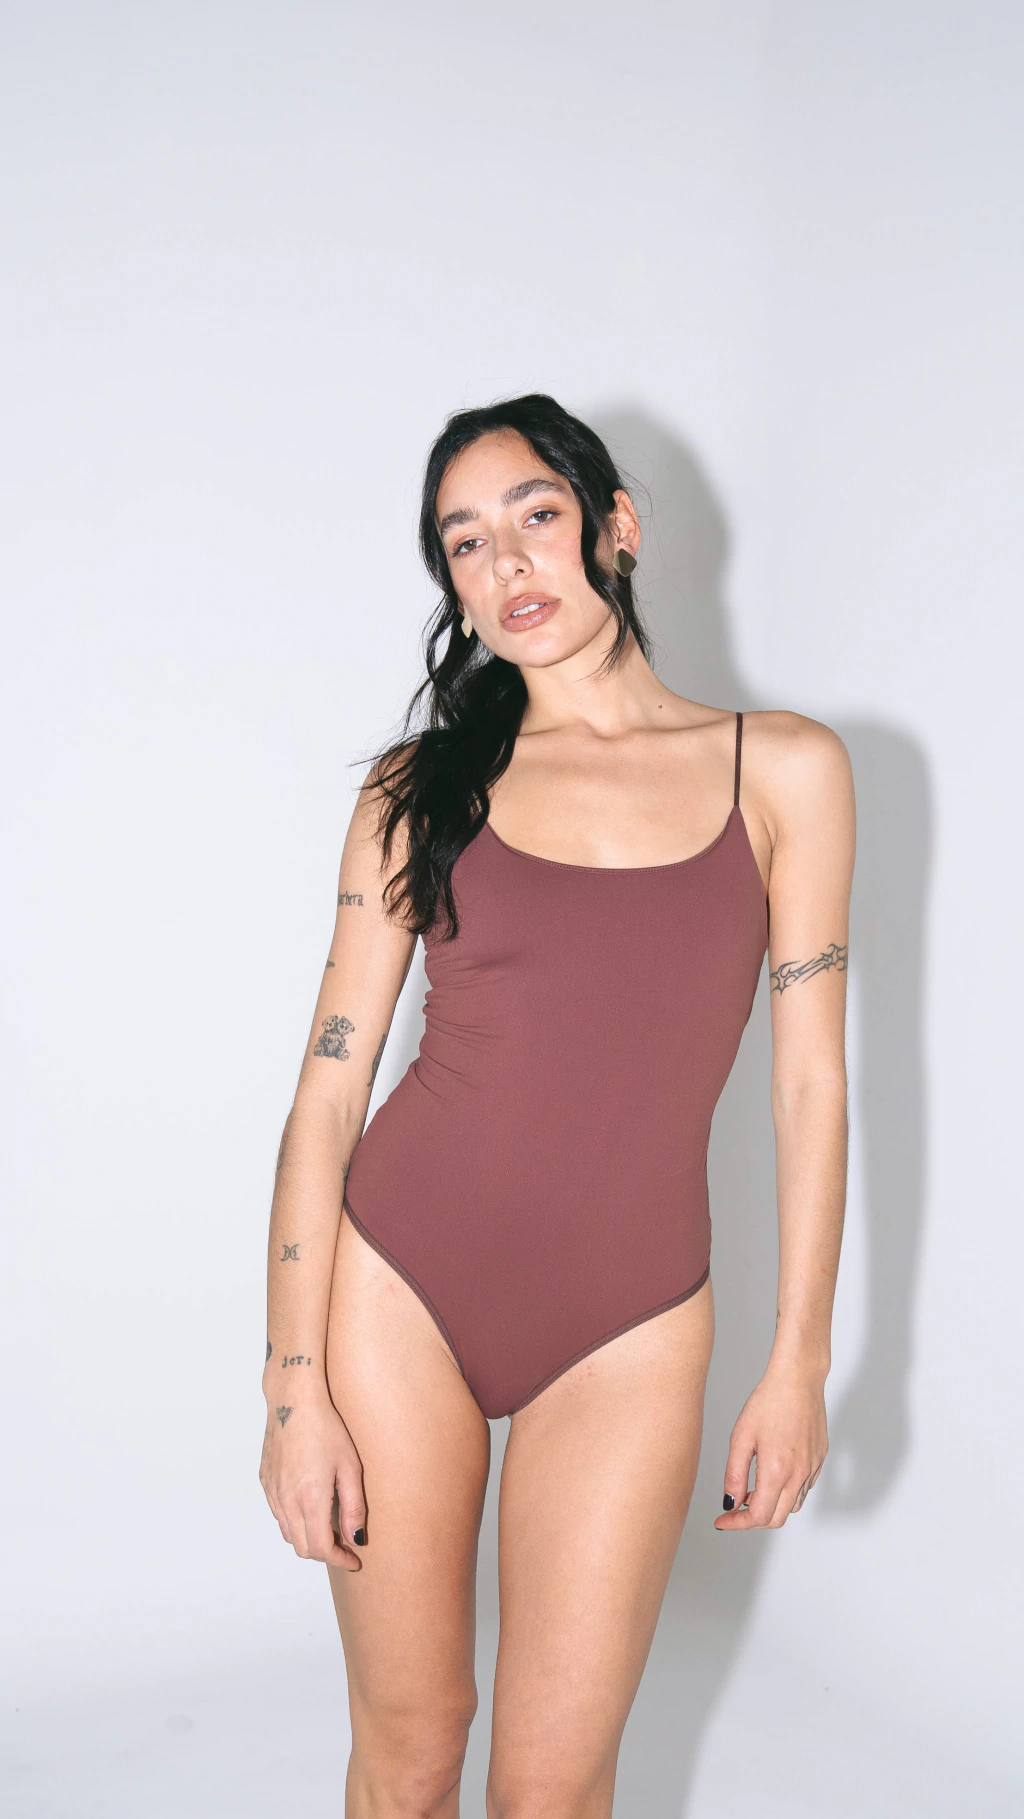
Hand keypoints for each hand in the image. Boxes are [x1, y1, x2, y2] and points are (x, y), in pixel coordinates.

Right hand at [259, 1391, 367, 1568]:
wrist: (293, 1401)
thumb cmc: (327, 1428)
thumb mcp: (351, 1467)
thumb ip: (354, 1507)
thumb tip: (356, 1538)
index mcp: (310, 1499)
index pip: (321, 1549)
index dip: (339, 1560)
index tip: (355, 1560)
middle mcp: (286, 1501)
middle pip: (303, 1548)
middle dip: (326, 1553)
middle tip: (345, 1542)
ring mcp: (272, 1492)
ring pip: (289, 1534)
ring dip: (309, 1538)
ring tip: (330, 1524)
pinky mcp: (265, 1482)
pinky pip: (279, 1514)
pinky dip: (295, 1521)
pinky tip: (310, 1505)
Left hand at [714, 1361, 827, 1530]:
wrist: (798, 1380)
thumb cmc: (769, 1402)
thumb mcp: (741, 1437)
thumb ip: (734, 1475)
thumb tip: (730, 1502)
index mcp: (776, 1471)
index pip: (758, 1516)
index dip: (737, 1523)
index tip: (723, 1520)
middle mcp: (799, 1475)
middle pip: (776, 1518)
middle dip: (752, 1520)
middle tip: (734, 1508)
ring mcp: (812, 1469)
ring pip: (792, 1506)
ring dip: (770, 1506)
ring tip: (751, 1489)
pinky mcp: (819, 1460)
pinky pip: (803, 1489)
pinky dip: (786, 1493)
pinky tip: (772, 1476)